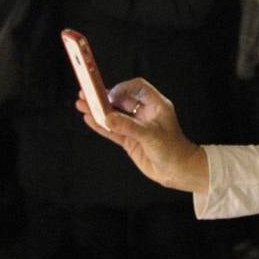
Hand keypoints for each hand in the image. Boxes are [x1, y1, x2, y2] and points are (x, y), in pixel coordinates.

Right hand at [76, 77, 208, 193]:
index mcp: (156, 105)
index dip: (123, 88)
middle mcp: (145, 113)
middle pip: (122, 100)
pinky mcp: (130, 140)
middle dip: (105, 98)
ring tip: (81, 104)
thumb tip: (107, 118)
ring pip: (114, 115)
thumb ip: (128, 126)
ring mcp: (136, 127)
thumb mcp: (151, 135)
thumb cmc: (173, 150)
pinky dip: (100, 125)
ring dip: (98, 110)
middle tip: (87, 93)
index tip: (109, 94)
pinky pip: (112, 130)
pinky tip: (88, 119)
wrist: (176, 171)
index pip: (138, 88)